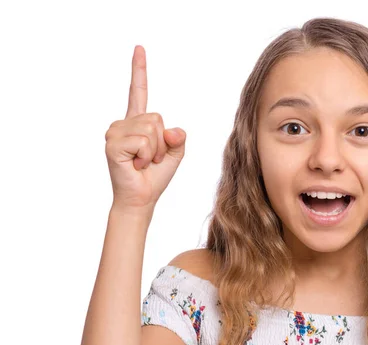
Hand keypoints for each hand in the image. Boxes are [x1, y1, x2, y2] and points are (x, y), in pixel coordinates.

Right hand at [104, 45, 185, 212]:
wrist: (142, 198)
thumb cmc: (155, 176)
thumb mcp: (175, 153)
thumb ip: (178, 138)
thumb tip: (172, 130)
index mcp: (137, 123)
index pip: (138, 92)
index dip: (139, 70)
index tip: (140, 48)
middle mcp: (123, 123)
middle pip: (157, 117)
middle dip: (162, 142)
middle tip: (150, 159)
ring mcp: (115, 132)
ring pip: (151, 129)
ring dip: (155, 151)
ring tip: (143, 162)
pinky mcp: (113, 144)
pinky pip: (144, 141)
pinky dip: (147, 155)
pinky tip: (136, 164)